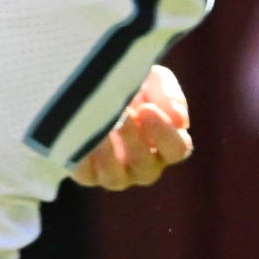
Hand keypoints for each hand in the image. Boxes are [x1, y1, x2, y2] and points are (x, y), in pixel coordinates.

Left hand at [70, 65, 193, 189]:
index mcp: (166, 145)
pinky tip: (80, 133)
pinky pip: (86, 175)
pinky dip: (84, 156)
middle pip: (147, 169)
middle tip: (122, 115)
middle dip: (134, 141)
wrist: (93, 81)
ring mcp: (115, 173)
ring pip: (116, 179)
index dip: (164, 133)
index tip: (146, 108)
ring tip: (100, 126)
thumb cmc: (133, 83)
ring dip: (108, 153)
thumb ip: (169, 96)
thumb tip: (177, 119)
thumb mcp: (155, 80)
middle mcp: (143, 165)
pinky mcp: (87, 174)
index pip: (177, 150)